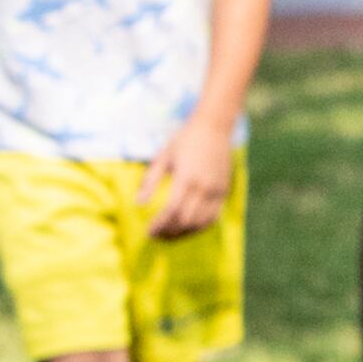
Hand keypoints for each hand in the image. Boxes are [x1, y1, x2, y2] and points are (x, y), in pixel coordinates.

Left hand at [144, 113, 236, 236]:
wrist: (214, 126)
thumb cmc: (185, 139)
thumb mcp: (163, 156)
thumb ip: (150, 180)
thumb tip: (138, 203)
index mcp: (187, 177)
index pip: (172, 209)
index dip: (160, 224)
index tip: (149, 231)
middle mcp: (204, 186)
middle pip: (186, 220)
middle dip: (169, 232)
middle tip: (156, 235)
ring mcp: (217, 190)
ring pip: (201, 222)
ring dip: (184, 233)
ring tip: (170, 235)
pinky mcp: (224, 191)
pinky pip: (213, 217)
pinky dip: (200, 227)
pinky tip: (187, 228)